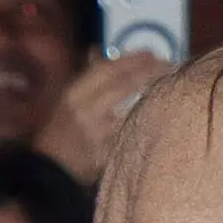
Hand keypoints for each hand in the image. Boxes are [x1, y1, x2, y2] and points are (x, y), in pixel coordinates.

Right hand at [38, 51, 168, 183]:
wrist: (50, 172)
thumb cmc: (60, 133)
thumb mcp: (67, 101)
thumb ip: (86, 77)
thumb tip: (97, 50)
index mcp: (74, 94)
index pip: (106, 69)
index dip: (131, 59)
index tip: (153, 53)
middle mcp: (85, 109)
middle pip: (122, 84)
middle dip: (149, 72)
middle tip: (172, 65)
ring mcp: (98, 132)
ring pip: (132, 107)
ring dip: (153, 94)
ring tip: (172, 84)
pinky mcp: (109, 151)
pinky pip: (132, 132)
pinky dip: (148, 121)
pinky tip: (164, 114)